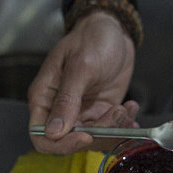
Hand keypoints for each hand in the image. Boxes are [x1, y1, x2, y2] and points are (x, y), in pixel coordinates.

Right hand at [28, 11, 138, 153]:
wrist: (114, 29)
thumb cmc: (92, 39)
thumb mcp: (81, 66)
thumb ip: (67, 99)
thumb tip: (53, 132)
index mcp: (44, 98)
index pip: (41, 136)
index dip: (62, 143)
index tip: (87, 135)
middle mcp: (59, 109)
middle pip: (71, 141)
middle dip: (98, 133)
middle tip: (117, 112)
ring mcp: (81, 112)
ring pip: (94, 138)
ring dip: (114, 129)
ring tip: (126, 108)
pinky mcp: (100, 111)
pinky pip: (108, 130)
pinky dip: (122, 127)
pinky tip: (131, 109)